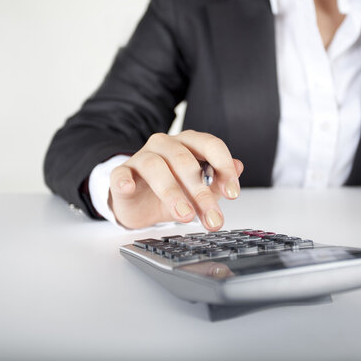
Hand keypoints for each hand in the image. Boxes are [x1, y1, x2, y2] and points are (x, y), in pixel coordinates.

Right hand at [109, 130, 242, 229]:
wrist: (140, 204)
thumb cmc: (173, 191)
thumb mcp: (199, 190)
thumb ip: (218, 180)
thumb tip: (239, 167)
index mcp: (189, 144)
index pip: (210, 145)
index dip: (224, 166)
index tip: (233, 193)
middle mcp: (166, 145)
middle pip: (185, 161)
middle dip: (201, 192)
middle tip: (211, 216)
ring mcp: (142, 157)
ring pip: (156, 167)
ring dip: (172, 192)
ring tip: (185, 215)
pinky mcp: (122, 172)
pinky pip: (121, 173)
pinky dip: (125, 180)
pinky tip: (129, 188)